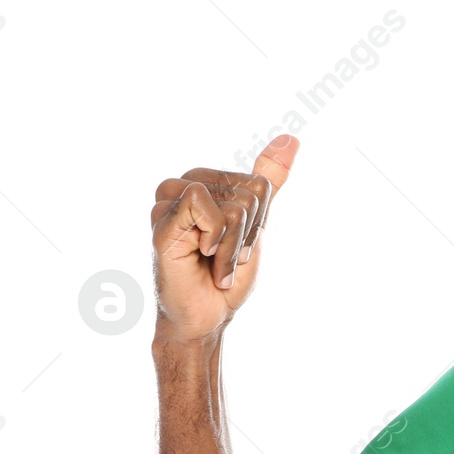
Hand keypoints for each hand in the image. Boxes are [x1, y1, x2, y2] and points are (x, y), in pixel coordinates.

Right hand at [150, 135, 299, 344]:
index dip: (261, 221)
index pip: (260, 184)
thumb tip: (291, 138)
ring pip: (236, 204)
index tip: (240, 243)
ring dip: (236, 245)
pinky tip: (202, 258)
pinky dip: (218, 242)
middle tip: (225, 256)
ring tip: (215, 261)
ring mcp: (168, 203)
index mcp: (204, 181)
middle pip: (252, 193)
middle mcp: (181, 186)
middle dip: (250, 234)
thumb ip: (268, 180)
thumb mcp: (257, 224)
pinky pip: (206, 207)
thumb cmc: (226, 275)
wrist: (207, 316)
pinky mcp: (162, 221)